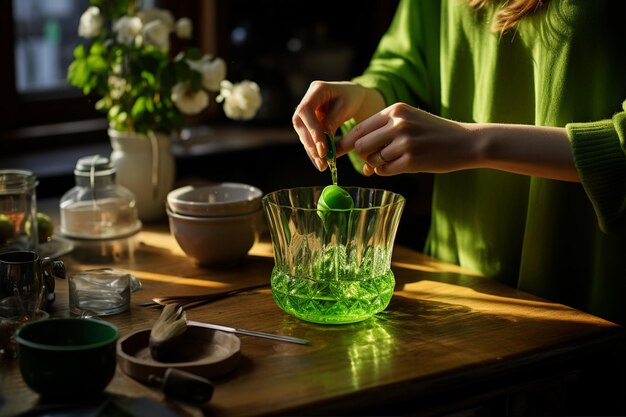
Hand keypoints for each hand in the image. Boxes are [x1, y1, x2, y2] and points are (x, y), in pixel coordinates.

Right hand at [292, 81, 384, 170]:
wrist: (353, 96)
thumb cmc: (352, 98)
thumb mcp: (346, 108)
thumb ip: (332, 122)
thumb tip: (322, 143)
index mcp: (316, 89)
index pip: (306, 111)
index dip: (312, 130)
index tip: (322, 148)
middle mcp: (307, 100)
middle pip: (300, 124)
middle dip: (310, 144)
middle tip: (321, 161)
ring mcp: (305, 112)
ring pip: (303, 133)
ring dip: (311, 150)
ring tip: (322, 165)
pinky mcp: (308, 123)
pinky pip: (309, 137)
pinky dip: (314, 150)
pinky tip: (320, 162)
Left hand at [338, 103, 477, 175]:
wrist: (466, 142)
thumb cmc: (434, 134)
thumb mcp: (409, 122)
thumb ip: (383, 134)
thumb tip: (359, 158)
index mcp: (395, 110)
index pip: (359, 128)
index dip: (346, 143)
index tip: (338, 152)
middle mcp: (398, 123)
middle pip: (360, 145)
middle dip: (362, 156)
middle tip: (372, 160)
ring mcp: (404, 142)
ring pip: (371, 160)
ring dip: (376, 165)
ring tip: (393, 161)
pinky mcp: (411, 160)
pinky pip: (384, 171)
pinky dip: (386, 172)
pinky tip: (400, 166)